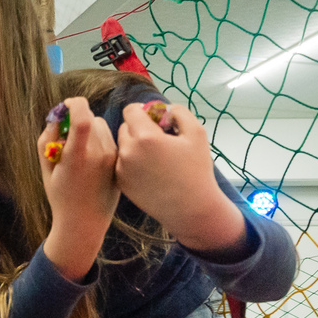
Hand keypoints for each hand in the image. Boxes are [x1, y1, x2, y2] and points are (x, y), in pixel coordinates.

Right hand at [37, 97, 118, 280]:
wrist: (84, 222)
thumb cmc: (60, 196)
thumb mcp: (45, 169)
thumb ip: (46, 139)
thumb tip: (57, 116)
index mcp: (77, 156)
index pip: (82, 117)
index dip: (74, 104)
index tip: (66, 105)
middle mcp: (99, 154)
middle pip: (91, 118)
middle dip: (79, 119)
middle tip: (68, 135)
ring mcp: (113, 158)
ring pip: (102, 126)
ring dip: (90, 129)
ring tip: (81, 149)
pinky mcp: (120, 161)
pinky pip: (110, 138)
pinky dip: (99, 140)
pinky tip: (92, 160)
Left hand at [115, 102, 246, 252]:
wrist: (190, 208)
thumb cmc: (196, 170)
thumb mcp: (196, 133)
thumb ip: (178, 112)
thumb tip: (163, 108)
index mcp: (145, 137)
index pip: (130, 110)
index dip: (143, 111)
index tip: (156, 119)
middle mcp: (128, 152)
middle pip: (125, 127)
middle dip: (139, 128)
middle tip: (159, 139)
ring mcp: (122, 169)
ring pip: (122, 145)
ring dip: (135, 145)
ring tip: (156, 157)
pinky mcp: (120, 183)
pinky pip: (122, 163)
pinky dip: (132, 162)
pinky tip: (150, 170)